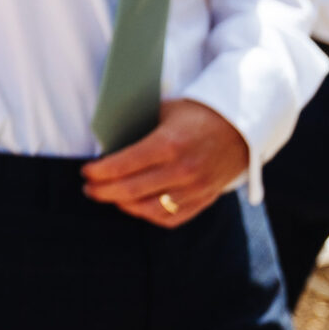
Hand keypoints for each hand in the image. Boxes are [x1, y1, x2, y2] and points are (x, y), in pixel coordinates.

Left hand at [81, 99, 250, 227]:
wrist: (242, 127)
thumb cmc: (198, 114)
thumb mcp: (165, 111)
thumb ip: (138, 126)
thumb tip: (107, 142)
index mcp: (170, 144)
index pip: (123, 165)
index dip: (99, 172)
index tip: (86, 172)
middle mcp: (183, 170)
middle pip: (130, 190)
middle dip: (103, 191)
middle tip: (89, 188)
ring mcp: (195, 189)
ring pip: (148, 209)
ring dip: (123, 205)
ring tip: (110, 197)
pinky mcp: (204, 200)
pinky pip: (171, 218)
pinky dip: (149, 215)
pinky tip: (135, 206)